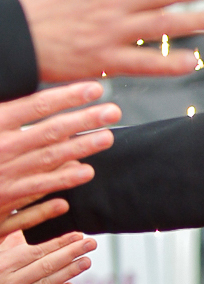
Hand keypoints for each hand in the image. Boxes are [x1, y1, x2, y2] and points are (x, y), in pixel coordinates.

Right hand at [0, 82, 119, 236]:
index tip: (94, 89)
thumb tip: (39, 98)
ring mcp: (5, 171)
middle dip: (84, 120)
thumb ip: (10, 110)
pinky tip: (86, 172)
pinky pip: (39, 186)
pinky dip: (63, 180)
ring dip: (82, 148)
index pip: (36, 105)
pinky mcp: (7, 194)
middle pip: (50, 130)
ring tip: (108, 137)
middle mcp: (1, 145)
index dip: (67, 96)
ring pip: (50, 157)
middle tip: (113, 112)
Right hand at [0, 230, 96, 283]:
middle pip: (47, 265)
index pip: (38, 251)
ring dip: (69, 272)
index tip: (79, 234)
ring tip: (87, 262)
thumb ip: (7, 245)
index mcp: (2, 263)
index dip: (61, 243)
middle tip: (92, 243)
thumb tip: (21, 227)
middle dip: (72, 253)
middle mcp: (8, 281)